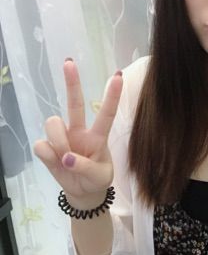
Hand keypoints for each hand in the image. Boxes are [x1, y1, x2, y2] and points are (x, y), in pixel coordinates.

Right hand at [33, 59, 122, 200]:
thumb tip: (66, 157)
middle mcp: (80, 131)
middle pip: (74, 103)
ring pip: (53, 123)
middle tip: (69, 62)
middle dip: (72, 82)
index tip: (118, 75)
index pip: (106, 113)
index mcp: (98, 135)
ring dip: (59, 141)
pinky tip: (55, 162)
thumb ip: (86, 167)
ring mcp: (63, 137)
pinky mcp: (47, 148)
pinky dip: (47, 155)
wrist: (83, 192)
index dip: (112, 95)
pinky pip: (41, 144)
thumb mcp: (100, 176)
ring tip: (66, 160)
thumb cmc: (97, 178)